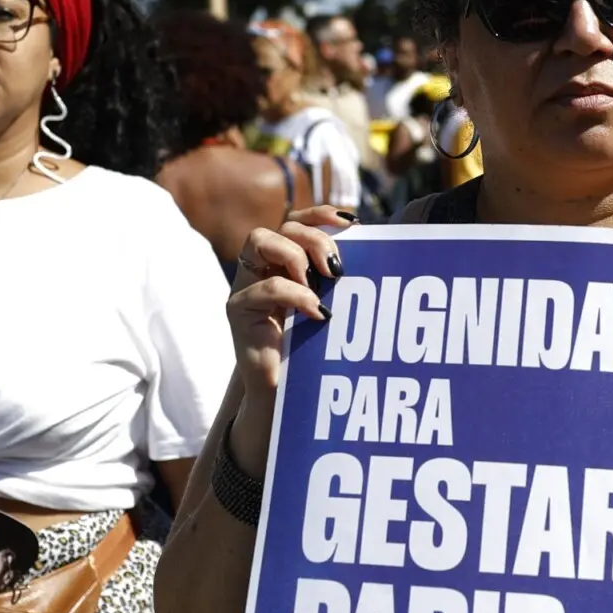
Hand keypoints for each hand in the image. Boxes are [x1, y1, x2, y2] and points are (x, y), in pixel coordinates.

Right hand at [228, 207, 354, 396]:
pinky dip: (295, 294)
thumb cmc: (312, 352)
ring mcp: (246, 285)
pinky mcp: (237, 309)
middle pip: (284, 225)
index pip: (299, 221)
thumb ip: (339, 280)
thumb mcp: (331, 306)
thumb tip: (374, 250)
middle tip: (337, 269)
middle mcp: (262, 267)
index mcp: (286, 263)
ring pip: (261, 238)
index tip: (353, 223)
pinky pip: (265, 286)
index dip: (322, 214)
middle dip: (316, 238)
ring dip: (297, 256)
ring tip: (321, 284)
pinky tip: (317, 313)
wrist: (287, 397)